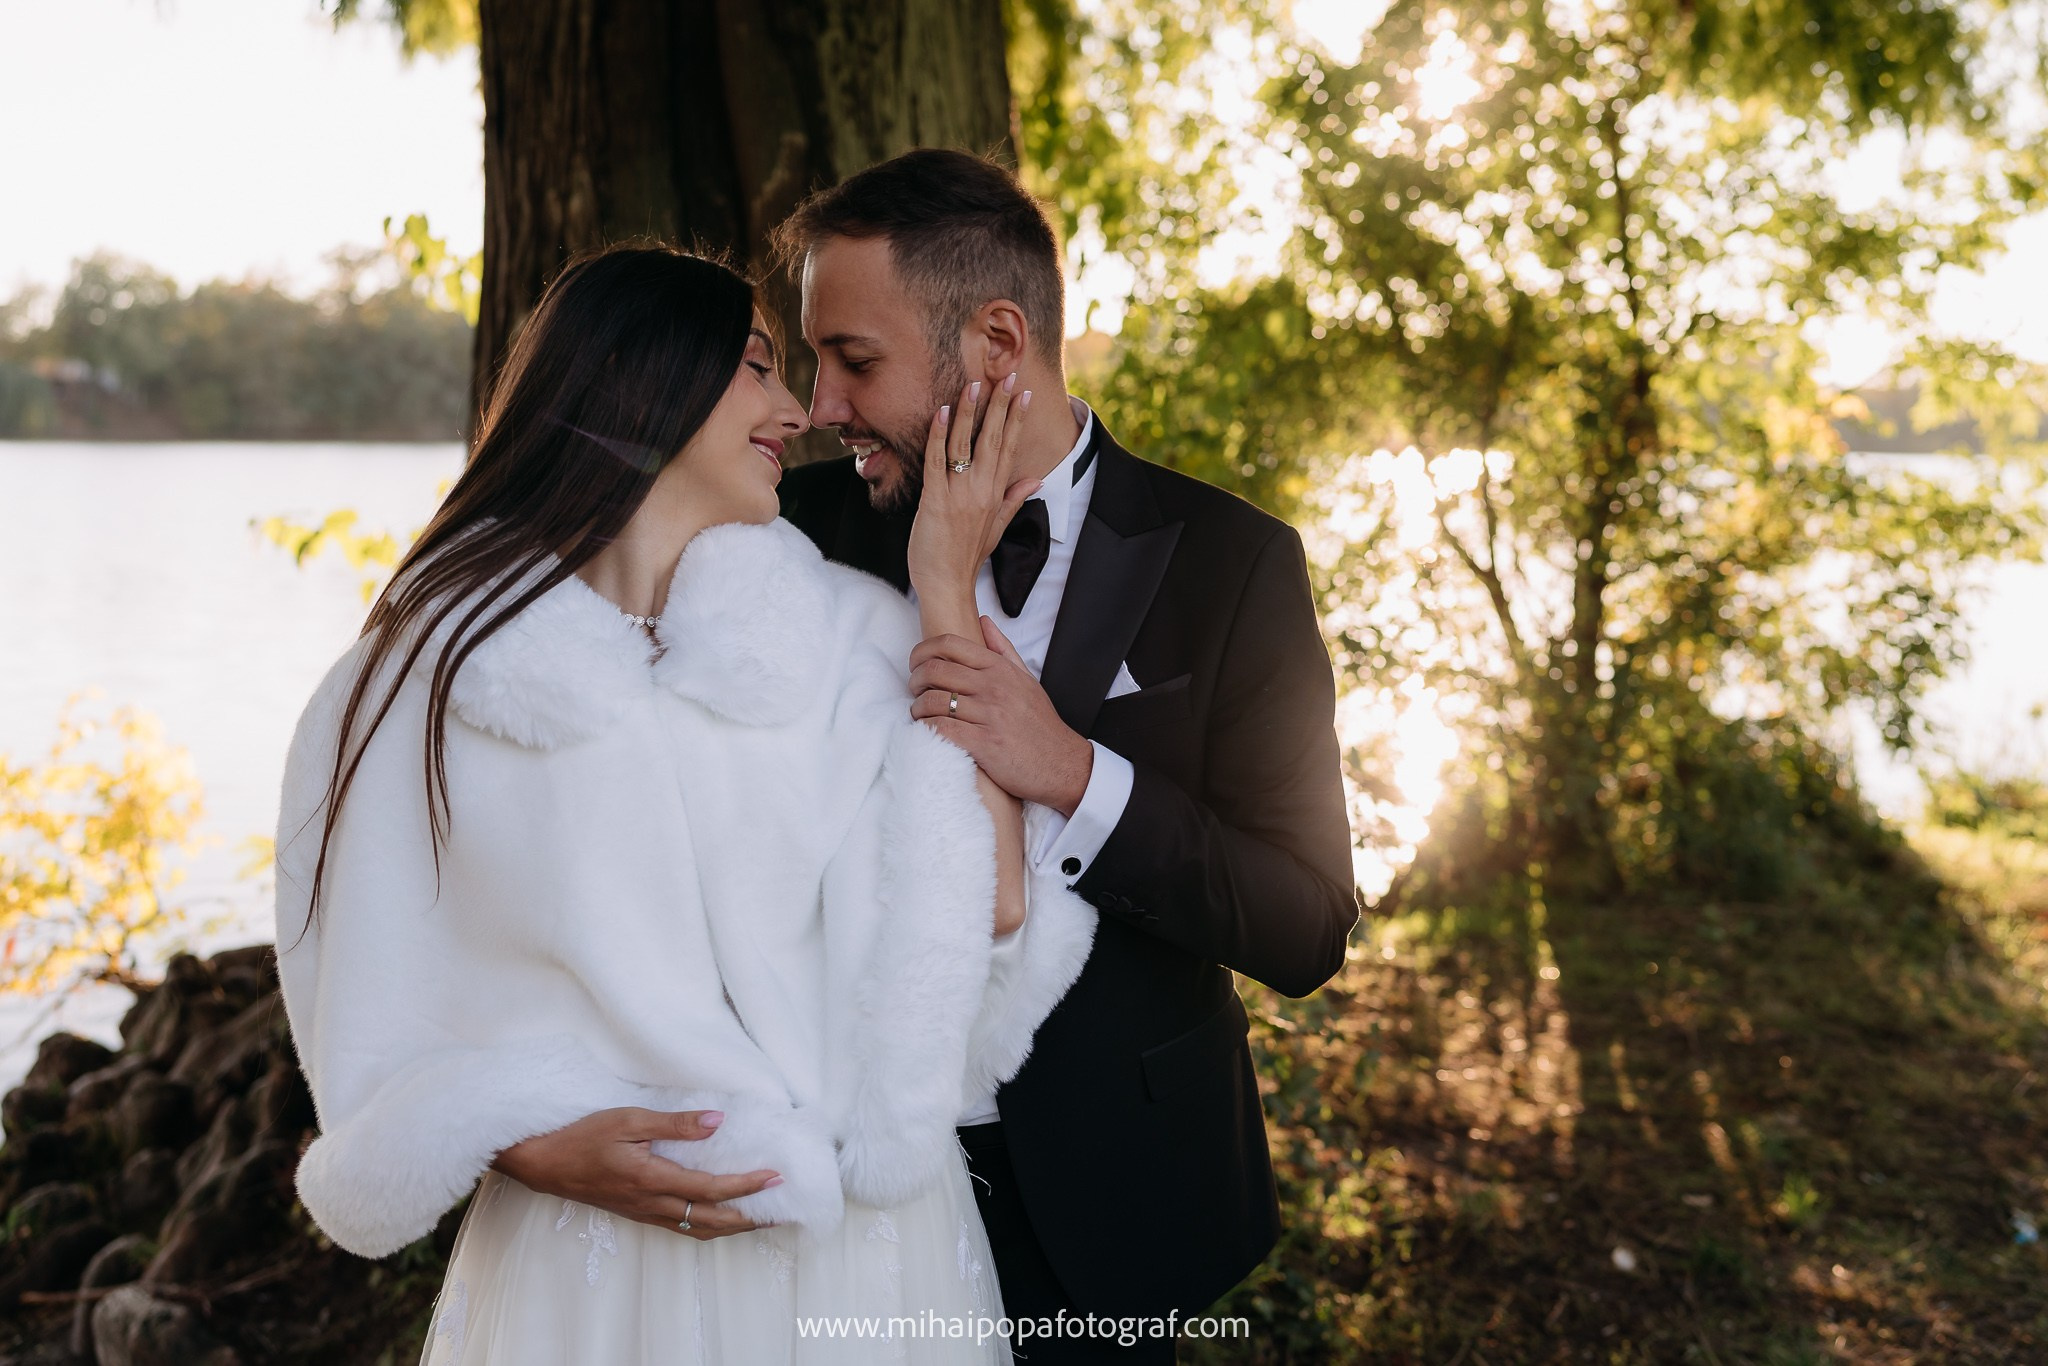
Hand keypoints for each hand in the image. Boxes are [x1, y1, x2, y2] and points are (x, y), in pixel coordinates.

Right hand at [491, 1107, 779, 1241]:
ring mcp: (644, 1213)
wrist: (543, 1162)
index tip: (776, 1178)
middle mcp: (652, 1204)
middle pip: (711, 1220)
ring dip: (732, 1227)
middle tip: (782, 1212)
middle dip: (750, 1218)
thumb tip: (717, 1121)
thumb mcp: (629, 1120)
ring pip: (697, 1229)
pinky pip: (681, 1227)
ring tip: (760, 1218)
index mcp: (652, 1180)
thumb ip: (674, 1124)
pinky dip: (708, 1225)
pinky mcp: (637, 1213)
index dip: (747, 1186)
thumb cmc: (583, 1136)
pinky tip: (718, 1216)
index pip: (711, 1190)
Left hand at [905, 373, 1040, 611]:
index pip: (1010, 449)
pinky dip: (937, 436)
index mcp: (996, 495)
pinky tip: (940, 412)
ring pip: (966, 446)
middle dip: (1001, 406)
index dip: (1017, 420)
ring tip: (974, 384)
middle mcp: (981, 491)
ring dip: (970, 412)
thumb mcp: (996, 528)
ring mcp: (959, 496)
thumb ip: (1013, 500)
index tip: (1024, 393)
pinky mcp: (935, 502)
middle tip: (1008, 375)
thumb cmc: (966, 558)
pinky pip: (936, 463)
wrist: (947, 586)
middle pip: (994, 440)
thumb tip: (1034, 481)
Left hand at [910, 616, 1093, 814]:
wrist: (1061, 764)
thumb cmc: (1040, 724)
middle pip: (935, 670)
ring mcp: (989, 715)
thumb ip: (1003, 649)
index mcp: (1000, 669)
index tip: (916, 663)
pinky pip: (942, 729)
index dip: (923, 650)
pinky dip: (927, 730)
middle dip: (915, 680)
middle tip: (915, 691)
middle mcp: (994, 687)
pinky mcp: (984, 744)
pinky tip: (929, 732)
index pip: (950, 644)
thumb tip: (984, 621)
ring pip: (933, 701)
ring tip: (920, 715)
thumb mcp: (1027, 679)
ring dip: (918, 708)